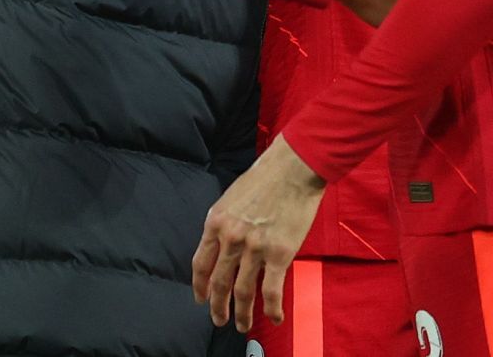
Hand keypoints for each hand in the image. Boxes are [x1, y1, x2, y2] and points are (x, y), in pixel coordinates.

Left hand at [192, 135, 325, 330]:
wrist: (292, 168)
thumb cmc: (265, 176)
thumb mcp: (232, 198)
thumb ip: (225, 223)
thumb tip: (224, 245)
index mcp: (216, 222)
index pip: (201, 263)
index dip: (200, 285)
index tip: (201, 298)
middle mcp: (231, 238)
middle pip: (219, 282)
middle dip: (217, 306)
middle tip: (218, 320)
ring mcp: (254, 248)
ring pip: (242, 291)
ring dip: (242, 313)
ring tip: (242, 325)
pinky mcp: (279, 254)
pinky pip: (271, 291)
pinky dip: (271, 309)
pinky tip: (274, 318)